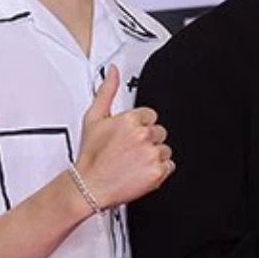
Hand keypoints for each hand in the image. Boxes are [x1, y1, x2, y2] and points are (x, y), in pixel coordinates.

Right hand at [75, 65, 172, 209]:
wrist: (89, 185)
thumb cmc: (91, 155)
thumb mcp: (94, 118)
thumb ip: (107, 90)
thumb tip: (113, 71)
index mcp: (130, 119)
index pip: (150, 115)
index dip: (140, 126)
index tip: (130, 135)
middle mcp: (143, 135)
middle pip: (159, 132)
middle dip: (147, 140)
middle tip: (131, 150)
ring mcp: (151, 154)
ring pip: (165, 149)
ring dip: (153, 155)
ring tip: (134, 161)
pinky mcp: (158, 172)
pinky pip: (169, 166)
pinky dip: (158, 170)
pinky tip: (141, 171)